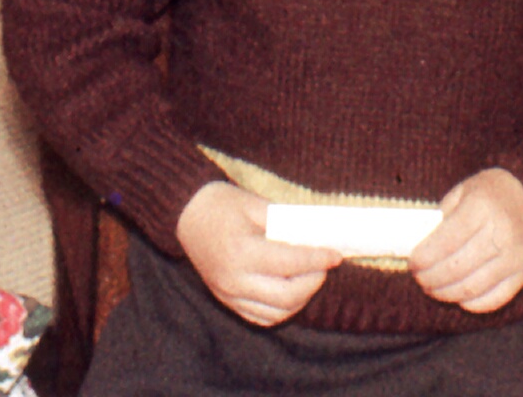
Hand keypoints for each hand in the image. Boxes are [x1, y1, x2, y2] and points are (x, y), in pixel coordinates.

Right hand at [174, 182, 336, 325]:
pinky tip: (291, 291)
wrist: (185, 214)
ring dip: (300, 299)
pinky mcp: (226, 300)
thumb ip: (287, 223)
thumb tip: (319, 235)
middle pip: (287, 296)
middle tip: (324, 265)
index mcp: (241, 252)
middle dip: (313, 282)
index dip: (317, 260)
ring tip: (309, 277)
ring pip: (276, 313)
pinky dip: (282, 309)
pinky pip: (261, 317)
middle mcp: (234, 279)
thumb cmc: (221, 204)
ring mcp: (228, 294)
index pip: (290, 264)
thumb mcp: (256, 204)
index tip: (336, 254)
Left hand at [410, 168, 522, 313]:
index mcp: (482, 206)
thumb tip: (418, 249)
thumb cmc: (488, 194)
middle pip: (456, 268)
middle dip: (430, 278)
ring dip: (445, 293)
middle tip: (419, 277)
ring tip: (433, 288)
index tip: (413, 262)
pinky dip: (470, 303)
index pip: (446, 241)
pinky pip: (492, 300)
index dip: (424, 257)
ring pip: (470, 288)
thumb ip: (440, 219)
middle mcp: (502, 232)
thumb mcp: (461, 192)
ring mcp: (515, 256)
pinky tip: (458, 295)